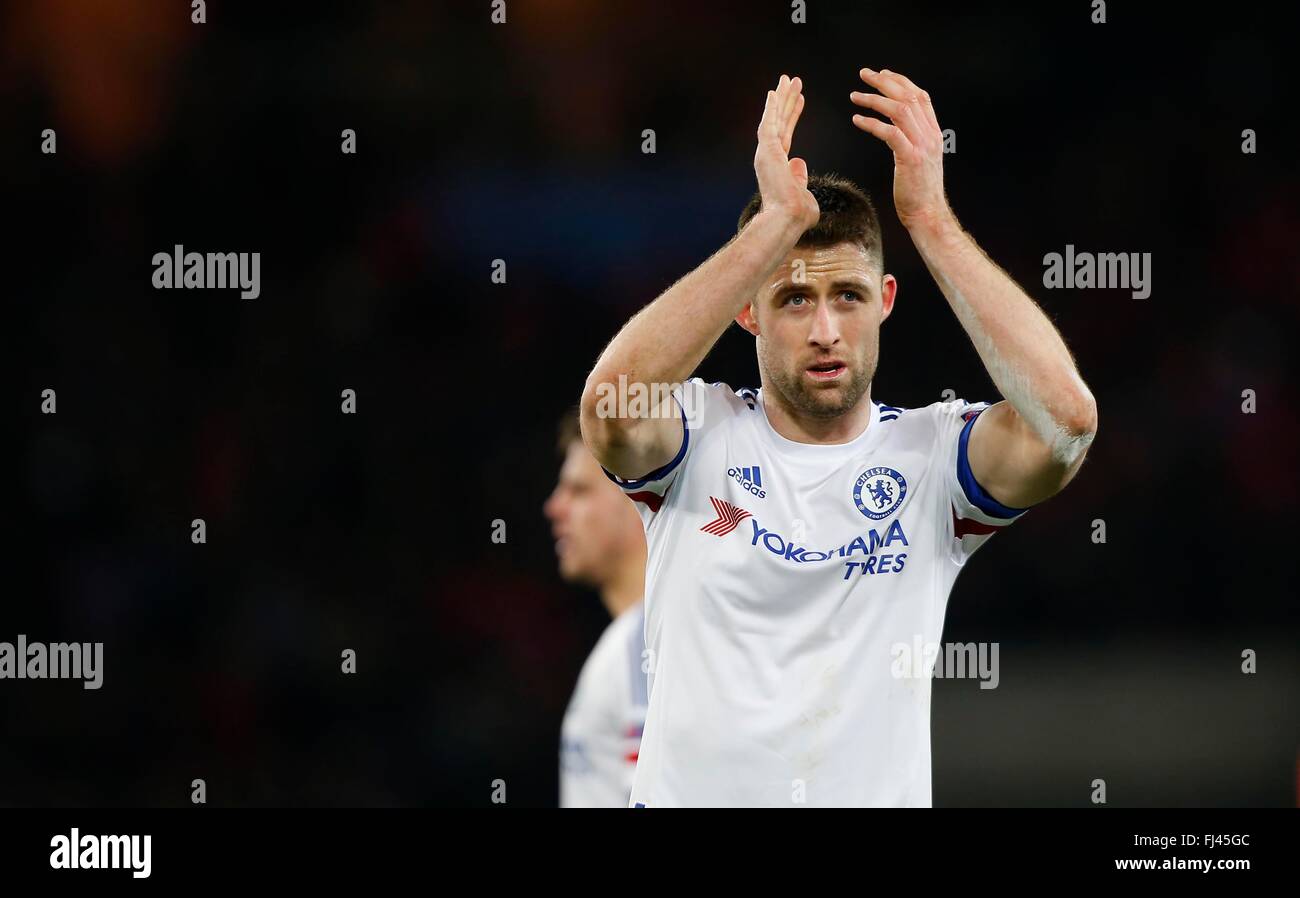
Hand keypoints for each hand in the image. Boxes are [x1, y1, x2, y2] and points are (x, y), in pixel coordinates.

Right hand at [754, 74, 818, 231]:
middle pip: (779, 122)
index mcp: (778, 166)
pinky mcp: (767, 151)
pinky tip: (775, 91)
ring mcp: (766, 153)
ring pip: (774, 119)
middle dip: (786, 101)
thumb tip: (799, 162)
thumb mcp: (803, 192)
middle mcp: (769, 157)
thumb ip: (799, 177)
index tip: (800, 100)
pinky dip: (772, 107)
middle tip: (791, 81)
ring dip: (781, 98)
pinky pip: (769, 123)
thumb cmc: (797, 215)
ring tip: (789, 79)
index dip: (793, 115)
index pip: (786, 134)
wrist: (787, 219)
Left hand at [850, 68, 952, 230]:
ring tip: (854, 96)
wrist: (927, 214)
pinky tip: (857, 120)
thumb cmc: (918, 191)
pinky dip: (871, 123)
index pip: (919, 96)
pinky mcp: (910, 158)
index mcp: (933, 132)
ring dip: (874, 99)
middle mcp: (930, 134)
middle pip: (908, 96)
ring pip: (899, 110)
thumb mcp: (920, 159)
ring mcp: (922, 145)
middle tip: (863, 74)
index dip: (900, 81)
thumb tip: (897, 129)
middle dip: (884, 82)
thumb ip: (913, 140)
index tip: (881, 74)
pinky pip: (889, 133)